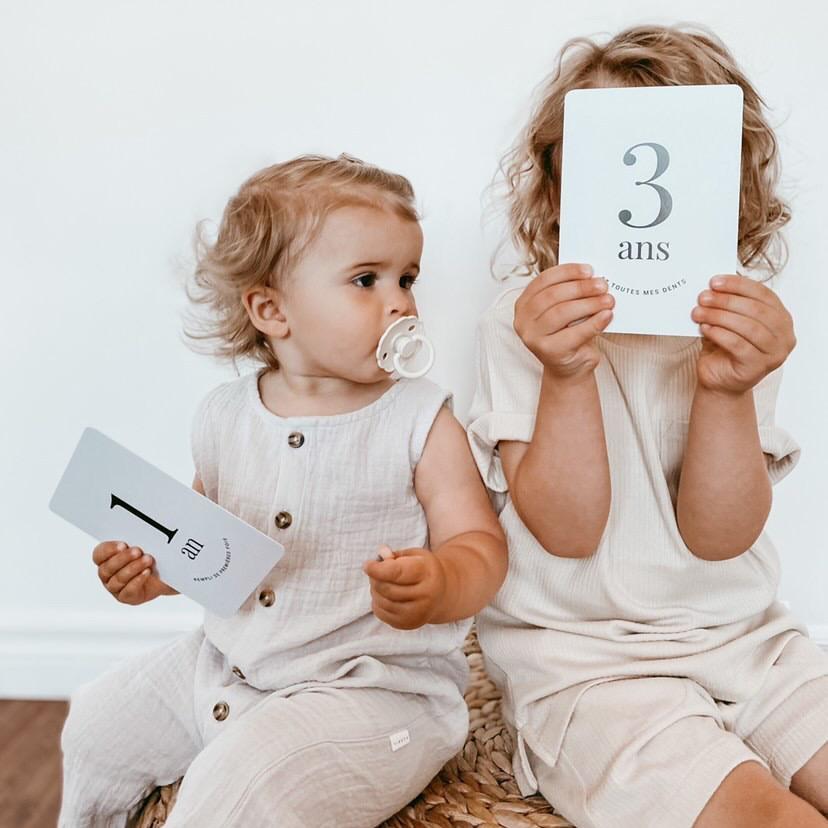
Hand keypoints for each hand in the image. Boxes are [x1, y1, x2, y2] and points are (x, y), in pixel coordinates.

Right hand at [93, 541, 178, 604]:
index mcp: (107, 558)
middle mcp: (108, 574)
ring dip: (133, 568)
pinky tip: (147, 572)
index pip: (98, 555)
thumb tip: (135, 523)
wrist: (168, 572)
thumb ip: (135, 537)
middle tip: (138, 551)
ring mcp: (116, 588)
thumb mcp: (143, 543)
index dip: (108, 550)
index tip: (122, 544)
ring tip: (148, 559)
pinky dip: (138, 580)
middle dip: (123, 558)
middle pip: (107, 568)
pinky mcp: (127, 597)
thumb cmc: (152, 555)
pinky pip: (128, 591)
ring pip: (118, 579)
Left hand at [362, 545, 446, 629]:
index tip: (367, 564)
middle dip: (375, 578)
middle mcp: (425, 596)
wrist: (441, 594)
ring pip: (381, 601)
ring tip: (382, 582)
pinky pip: (381, 613)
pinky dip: (377, 602)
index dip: (377, 569)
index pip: (396, 573)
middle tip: (376, 571)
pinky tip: (385, 595)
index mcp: (427, 574)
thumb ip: (396, 555)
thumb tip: (382, 554)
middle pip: (386, 588)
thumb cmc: (423, 570)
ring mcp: (417, 613)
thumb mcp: (414, 555)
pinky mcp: (408, 624)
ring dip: (375, 590)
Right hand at [513, 263, 613, 380]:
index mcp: (524, 304)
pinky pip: (575, 333)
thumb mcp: (565, 310)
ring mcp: (533, 337)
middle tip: (602, 285)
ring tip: (608, 300)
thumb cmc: (568, 334)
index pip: (544, 281)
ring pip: (562, 312)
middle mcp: (523, 320)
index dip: (567, 272)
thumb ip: (571, 295)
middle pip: (553, 296)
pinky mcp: (549, 352)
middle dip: (581, 288)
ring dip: (589, 304)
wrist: (570, 367)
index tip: (589, 270)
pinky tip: (607, 316)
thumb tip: (593, 278)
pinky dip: (594, 323)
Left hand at [691, 274, 795, 394]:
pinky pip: (738, 345)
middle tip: (702, 297)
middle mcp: (785, 335)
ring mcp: (775, 353)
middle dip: (726, 300)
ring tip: (698, 312)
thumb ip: (728, 304)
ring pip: (748, 327)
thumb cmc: (724, 348)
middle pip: (756, 310)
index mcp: (781, 318)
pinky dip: (719, 334)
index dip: (738, 285)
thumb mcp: (728, 321)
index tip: (714, 281)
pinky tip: (705, 328)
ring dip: (719, 316)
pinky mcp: (758, 367)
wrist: (719, 380)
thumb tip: (713, 286)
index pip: (763, 294)